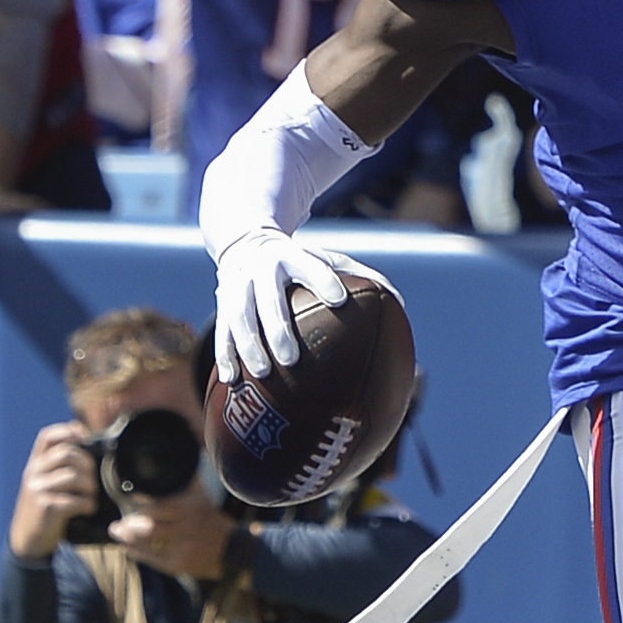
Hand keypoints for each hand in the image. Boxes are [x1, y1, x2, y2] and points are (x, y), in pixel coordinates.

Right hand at [10, 422, 103, 557]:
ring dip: (90, 487)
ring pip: (74, 476)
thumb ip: (59, 467)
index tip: (85, 437)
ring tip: (91, 496)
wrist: (28, 540)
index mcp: (35, 463)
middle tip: (93, 480)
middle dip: (88, 465)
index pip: (48, 436)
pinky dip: (87, 504)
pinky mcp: (46, 508)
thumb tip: (89, 446)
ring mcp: (38, 489)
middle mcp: (34, 472)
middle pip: (67, 454)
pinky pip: (74, 500)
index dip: (68, 431)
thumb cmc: (44, 508)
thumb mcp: (45, 483)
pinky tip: (88, 509)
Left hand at [109, 484, 234, 582]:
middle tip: (115, 524)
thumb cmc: (212, 518)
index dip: (143, 502)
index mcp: (190, 509)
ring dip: (128, 539)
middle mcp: (186, 529)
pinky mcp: (181, 565)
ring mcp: (183, 549)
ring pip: (149, 544)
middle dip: (129, 526)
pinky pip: (154, 560)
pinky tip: (127, 549)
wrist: (232, 549)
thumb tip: (177, 455)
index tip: (129, 497)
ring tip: (116, 533)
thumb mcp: (203, 496)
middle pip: (150, 527)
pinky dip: (138, 554)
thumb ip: (188, 478)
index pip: (161, 505)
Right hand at [212, 226, 368, 382]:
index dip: (323, 280)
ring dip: (248, 345)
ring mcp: (239, 287)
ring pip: (239, 317)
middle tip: (292, 358)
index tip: (339, 300)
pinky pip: (222, 330)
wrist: (246, 242)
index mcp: (291, 256)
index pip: (308, 266)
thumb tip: (400, 304)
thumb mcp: (324, 259)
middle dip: (278, 328)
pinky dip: (225, 354)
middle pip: (268, 299)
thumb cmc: (298, 261)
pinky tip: (231, 380)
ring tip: (263, 373)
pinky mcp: (223, 304)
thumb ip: (359, 277)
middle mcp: (262, 270)